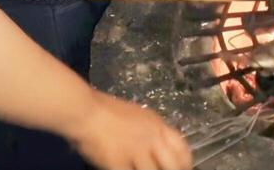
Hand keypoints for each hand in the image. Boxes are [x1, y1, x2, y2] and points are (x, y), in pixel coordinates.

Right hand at [66, 92, 191, 169]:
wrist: (86, 111)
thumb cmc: (108, 110)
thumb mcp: (140, 116)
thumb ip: (152, 130)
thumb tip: (161, 142)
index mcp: (159, 127)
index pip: (182, 148)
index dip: (186, 162)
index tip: (185, 168)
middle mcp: (153, 140)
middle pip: (173, 165)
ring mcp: (137, 153)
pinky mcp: (120, 164)